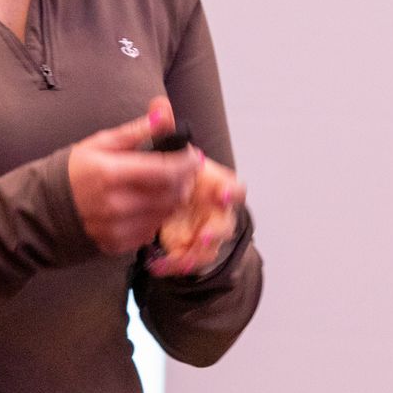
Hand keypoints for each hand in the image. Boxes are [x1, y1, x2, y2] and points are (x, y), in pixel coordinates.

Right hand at [68, 97, 200, 254]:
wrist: (43, 210)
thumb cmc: (74, 171)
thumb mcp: (102, 143)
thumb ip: (137, 130)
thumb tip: (163, 110)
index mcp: (111, 174)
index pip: (167, 171)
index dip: (187, 162)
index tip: (192, 154)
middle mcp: (116, 205)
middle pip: (172, 195)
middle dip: (184, 180)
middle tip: (180, 169)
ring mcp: (116, 229)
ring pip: (166, 214)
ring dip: (171, 198)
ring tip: (161, 185)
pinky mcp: (117, 246)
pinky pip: (151, 231)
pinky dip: (155, 216)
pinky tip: (144, 205)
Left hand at [147, 154, 244, 277]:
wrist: (164, 193)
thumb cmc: (176, 176)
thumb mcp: (175, 160)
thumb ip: (175, 150)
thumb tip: (168, 126)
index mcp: (216, 188)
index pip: (236, 190)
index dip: (231, 193)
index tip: (220, 194)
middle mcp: (216, 214)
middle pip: (226, 226)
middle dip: (216, 232)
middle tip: (204, 235)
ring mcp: (205, 234)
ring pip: (209, 251)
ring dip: (194, 256)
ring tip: (178, 260)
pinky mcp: (189, 250)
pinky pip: (186, 263)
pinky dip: (172, 266)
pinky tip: (156, 266)